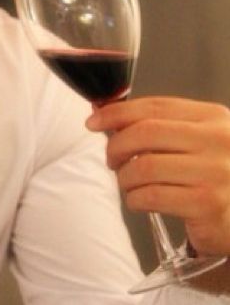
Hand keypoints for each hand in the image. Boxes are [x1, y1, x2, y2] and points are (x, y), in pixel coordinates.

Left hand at [86, 96, 229, 255]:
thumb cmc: (211, 174)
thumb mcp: (195, 139)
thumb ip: (156, 124)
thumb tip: (102, 112)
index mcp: (213, 117)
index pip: (154, 106)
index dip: (117, 112)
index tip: (94, 122)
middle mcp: (219, 140)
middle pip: (145, 133)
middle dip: (116, 146)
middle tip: (111, 159)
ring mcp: (216, 173)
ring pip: (144, 167)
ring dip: (124, 177)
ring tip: (127, 182)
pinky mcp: (209, 204)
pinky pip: (152, 196)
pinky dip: (135, 198)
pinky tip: (138, 200)